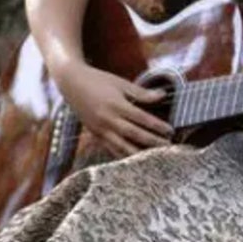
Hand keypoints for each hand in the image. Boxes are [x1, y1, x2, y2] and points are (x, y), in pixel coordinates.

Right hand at [53, 61, 173, 158]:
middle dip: (152, 142)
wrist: (71, 83)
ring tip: (155, 158)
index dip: (157, 126)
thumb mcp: (120, 83)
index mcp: (116, 105)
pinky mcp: (95, 135)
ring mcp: (100, 130)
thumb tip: (163, 95)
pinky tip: (135, 161)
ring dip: (139, 154)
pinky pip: (111, 150)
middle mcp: (108, 120)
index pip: (141, 119)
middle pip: (134, 135)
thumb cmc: (99, 80)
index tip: (171, 131)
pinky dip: (123, 156)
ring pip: (122, 147)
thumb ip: (141, 92)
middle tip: (169, 147)